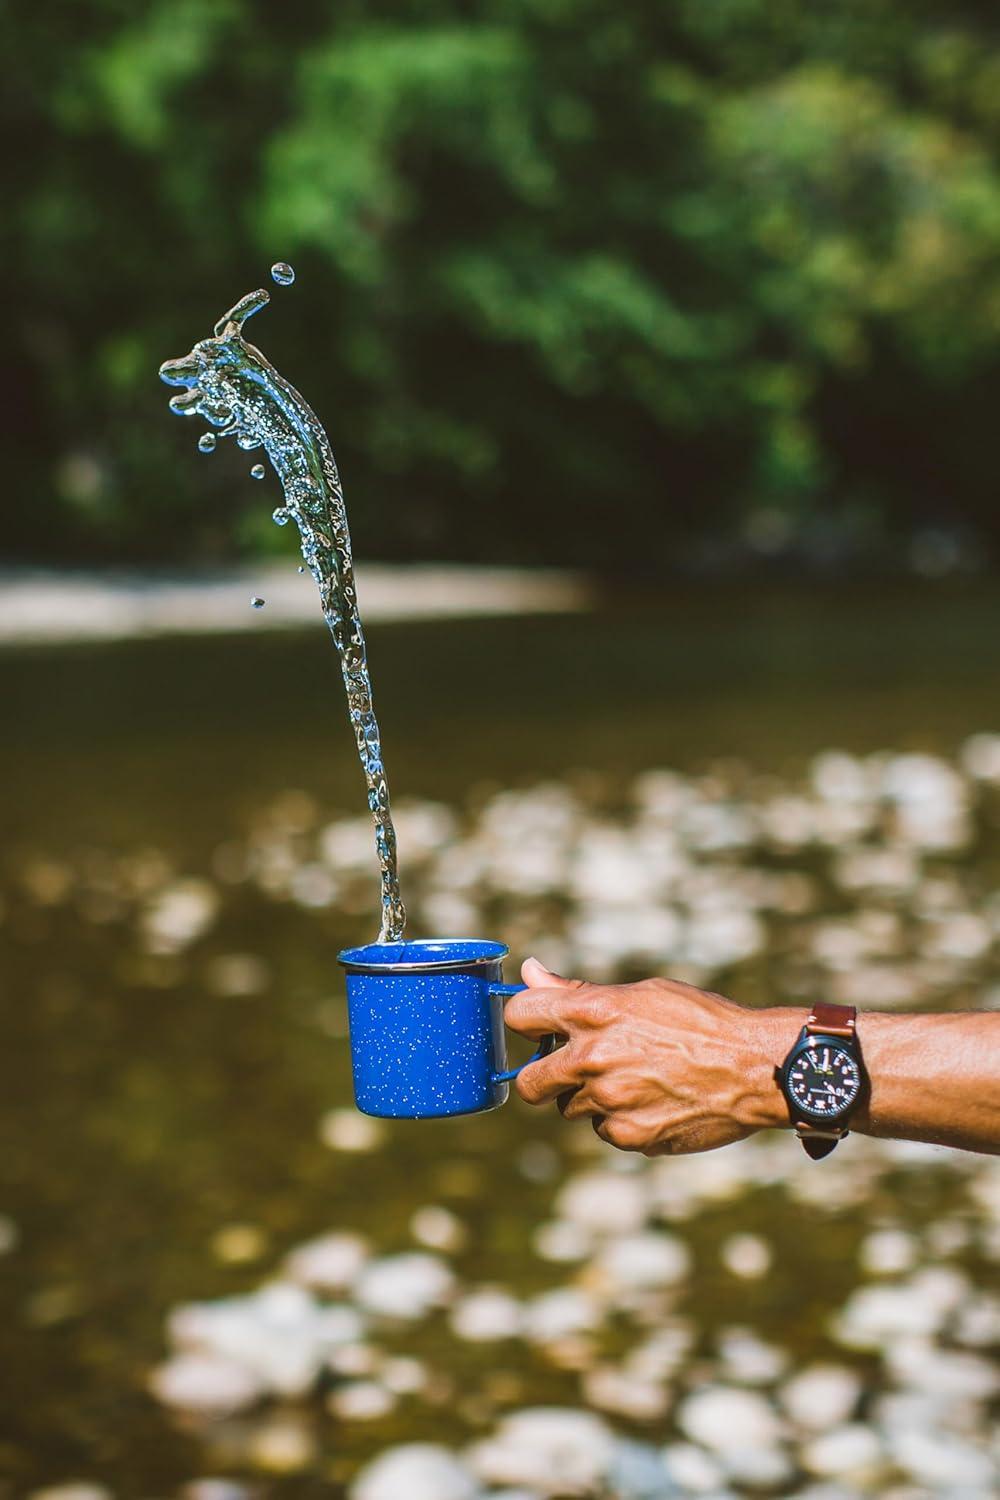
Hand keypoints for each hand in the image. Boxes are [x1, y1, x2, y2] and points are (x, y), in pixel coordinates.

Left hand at [506, 958, 795, 1154]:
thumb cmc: (701, 1021)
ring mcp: (609, 1102)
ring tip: (635, 1079)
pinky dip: (621, 1120)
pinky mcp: (628, 1136)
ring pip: (571, 1107)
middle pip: (529, 1082)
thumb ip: (578, 992)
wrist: (755, 1068)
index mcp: (593, 1013)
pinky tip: (654, 1101)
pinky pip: (604, 1130)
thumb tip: (530, 972)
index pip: (519, 1015)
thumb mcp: (642, 993)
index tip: (540, 1027)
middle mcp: (592, 1058)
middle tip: (573, 1069)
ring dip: (590, 1097)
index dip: (527, 1021)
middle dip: (544, 1076)